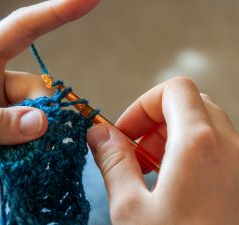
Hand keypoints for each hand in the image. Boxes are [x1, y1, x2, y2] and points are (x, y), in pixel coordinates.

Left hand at [0, 1, 99, 223]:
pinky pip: (36, 144)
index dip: (53, 14)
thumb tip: (41, 122)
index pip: (18, 31)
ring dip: (28, 142)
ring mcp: (5, 115)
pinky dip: (27, 157)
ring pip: (40, 119)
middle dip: (36, 114)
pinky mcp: (13, 143)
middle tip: (23, 139)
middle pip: (36, 87)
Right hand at [87, 77, 238, 224]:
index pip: (173, 89)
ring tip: (152, 172)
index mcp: (198, 144)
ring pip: (205, 125)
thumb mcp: (130, 208)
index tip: (125, 133)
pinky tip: (174, 186)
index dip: (143, 104)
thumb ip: (112, 161)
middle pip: (190, 104)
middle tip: (136, 153)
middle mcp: (230, 147)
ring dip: (172, 137)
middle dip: (155, 121)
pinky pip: (217, 148)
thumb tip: (97, 134)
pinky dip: (190, 153)